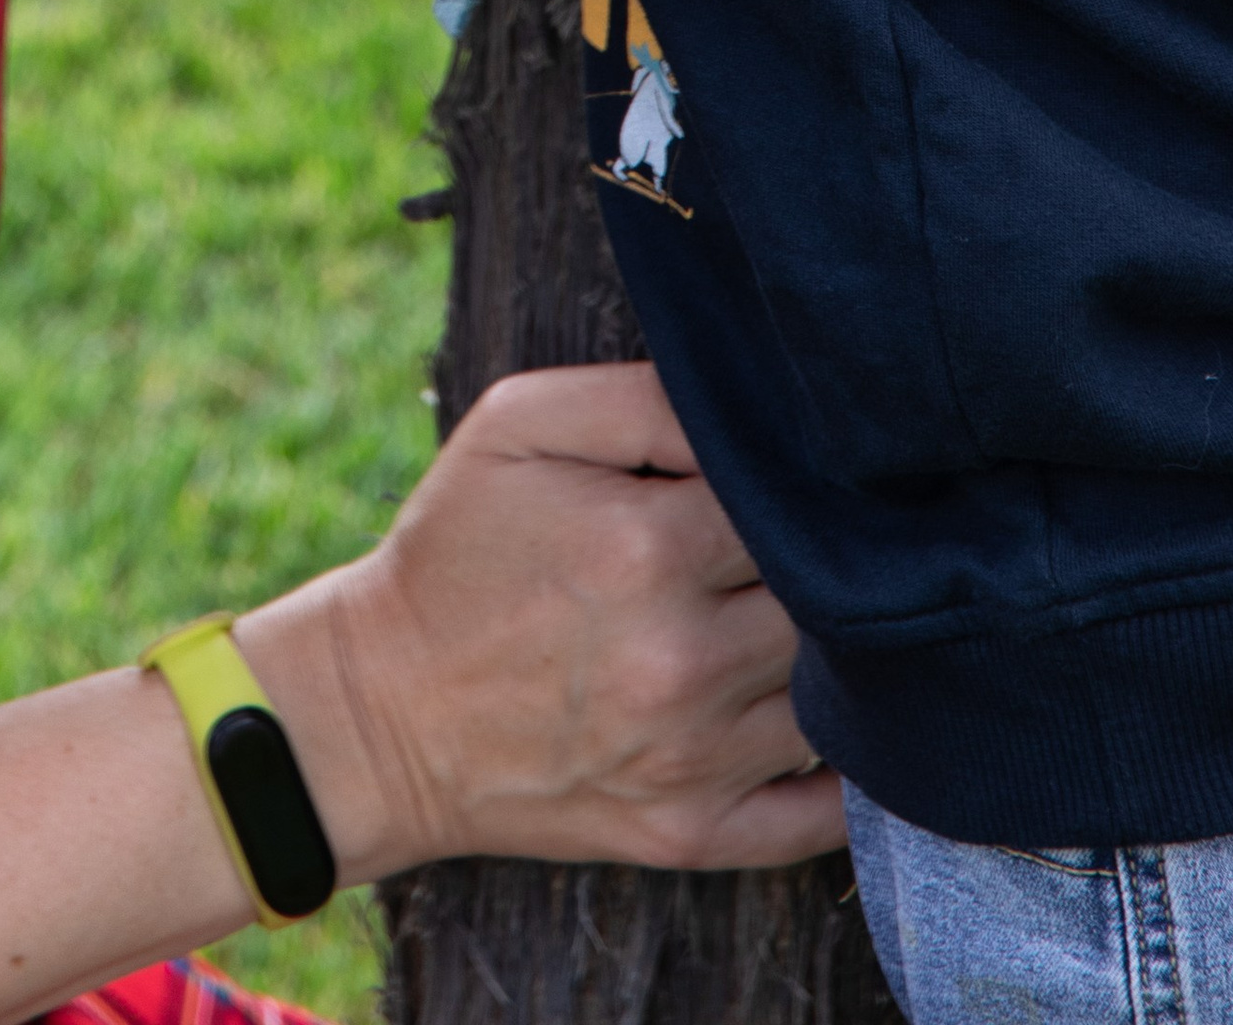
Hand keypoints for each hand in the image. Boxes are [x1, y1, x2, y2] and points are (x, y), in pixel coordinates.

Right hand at [241, 363, 841, 883]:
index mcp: (647, 547)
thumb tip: (751, 406)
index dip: (798, 483)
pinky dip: (849, 774)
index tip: (782, 476)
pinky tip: (834, 723)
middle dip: (824, 569)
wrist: (383, 710)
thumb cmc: (454, 552)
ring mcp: (694, 762)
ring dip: (838, 661)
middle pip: (833, 603)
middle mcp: (684, 662)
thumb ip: (642, 396)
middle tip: (804, 547)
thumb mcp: (516, 427)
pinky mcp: (693, 834)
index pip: (795, 503)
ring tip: (795, 619)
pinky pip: (823, 818)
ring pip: (839, 702)